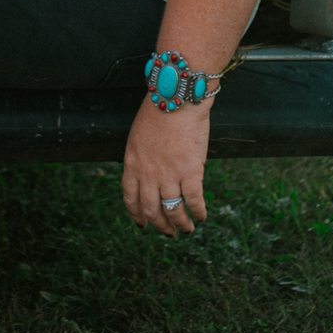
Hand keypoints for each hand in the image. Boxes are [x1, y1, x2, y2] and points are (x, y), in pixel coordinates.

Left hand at [122, 98, 208, 235]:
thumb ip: (141, 157)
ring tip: (187, 229)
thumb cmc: (158, 111)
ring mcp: (169, 175)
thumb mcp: (138, 136)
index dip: (137, 214)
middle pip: (151, 209)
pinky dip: (198, 212)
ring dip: (180, 224)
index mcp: (132, 164)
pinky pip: (193, 200)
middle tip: (168, 232)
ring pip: (172, 210)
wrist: (177, 99)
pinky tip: (201, 216)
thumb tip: (149, 171)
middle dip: (160, 225)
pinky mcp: (191, 172)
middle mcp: (148, 174)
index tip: (143, 224)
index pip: (130, 198)